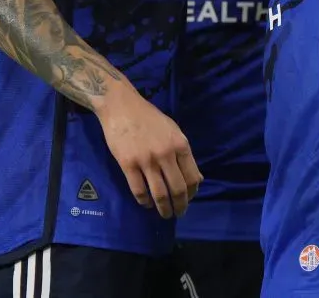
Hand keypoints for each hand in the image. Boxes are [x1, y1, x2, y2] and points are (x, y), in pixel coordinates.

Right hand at [96, 89, 201, 218]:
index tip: (188, 200)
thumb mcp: (173, 130)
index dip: (192, 194)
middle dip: (180, 206)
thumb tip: (197, 180)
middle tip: (177, 213)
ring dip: (163, 209)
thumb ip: (184, 154)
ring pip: (159, 194)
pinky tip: (146, 203)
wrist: (121, 105)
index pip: (192, 178)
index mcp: (180, 144)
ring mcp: (146, 160)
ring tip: (164, 214)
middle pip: (177, 190)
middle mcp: (166, 154)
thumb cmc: (148, 117)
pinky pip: (139, 190)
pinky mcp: (128, 164)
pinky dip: (144, 202)